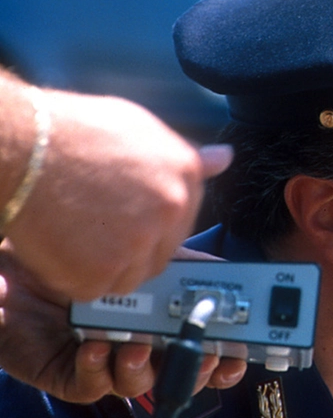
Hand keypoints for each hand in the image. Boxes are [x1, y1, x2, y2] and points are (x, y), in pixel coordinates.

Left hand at [0, 245, 246, 402]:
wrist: (18, 264)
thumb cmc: (81, 257)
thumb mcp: (149, 256)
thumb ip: (191, 267)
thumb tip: (234, 273)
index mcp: (165, 321)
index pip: (206, 349)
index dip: (227, 359)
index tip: (238, 355)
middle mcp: (141, 345)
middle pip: (181, 375)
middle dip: (195, 371)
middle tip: (199, 356)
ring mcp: (108, 363)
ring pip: (138, 385)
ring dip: (143, 370)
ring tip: (136, 347)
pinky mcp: (72, 375)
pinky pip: (92, 386)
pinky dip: (98, 370)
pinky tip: (96, 347)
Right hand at [3, 89, 232, 302]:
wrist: (22, 148)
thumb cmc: (71, 133)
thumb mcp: (138, 128)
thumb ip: (183, 153)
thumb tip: (225, 158)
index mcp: (185, 175)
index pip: (183, 218)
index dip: (151, 222)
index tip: (126, 218)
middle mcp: (172, 211)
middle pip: (161, 252)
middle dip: (132, 248)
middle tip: (94, 227)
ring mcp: (139, 244)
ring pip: (131, 276)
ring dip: (106, 266)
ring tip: (75, 232)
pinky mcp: (103, 272)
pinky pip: (96, 289)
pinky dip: (75, 278)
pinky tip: (60, 246)